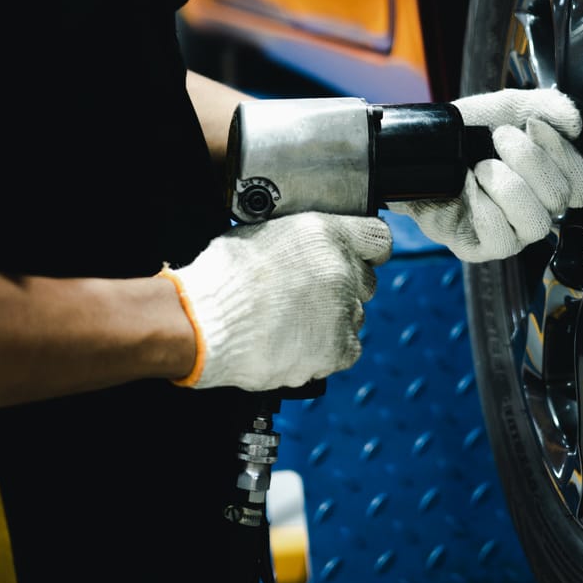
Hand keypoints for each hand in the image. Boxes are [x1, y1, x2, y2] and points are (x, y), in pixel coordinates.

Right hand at [161, 212, 392, 389]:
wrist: (204, 324)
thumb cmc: (221, 278)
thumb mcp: (260, 233)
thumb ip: (298, 238)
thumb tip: (305, 245)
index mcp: (325, 233)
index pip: (377, 238)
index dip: (367, 250)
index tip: (361, 258)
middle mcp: (342, 269)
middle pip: (366, 280)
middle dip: (344, 287)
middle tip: (310, 296)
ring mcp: (343, 310)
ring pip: (355, 315)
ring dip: (333, 319)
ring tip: (293, 323)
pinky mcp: (338, 347)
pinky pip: (348, 348)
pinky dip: (329, 349)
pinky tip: (299, 343)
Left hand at [389, 88, 582, 261]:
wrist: (420, 150)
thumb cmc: (466, 134)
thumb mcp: (507, 108)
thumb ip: (546, 106)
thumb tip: (575, 122)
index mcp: (550, 181)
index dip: (562, 153)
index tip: (532, 125)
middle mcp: (537, 210)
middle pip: (559, 198)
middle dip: (529, 160)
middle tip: (497, 137)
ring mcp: (512, 233)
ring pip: (536, 223)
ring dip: (507, 186)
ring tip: (480, 166)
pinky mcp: (482, 248)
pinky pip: (502, 241)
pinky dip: (484, 207)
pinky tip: (468, 186)